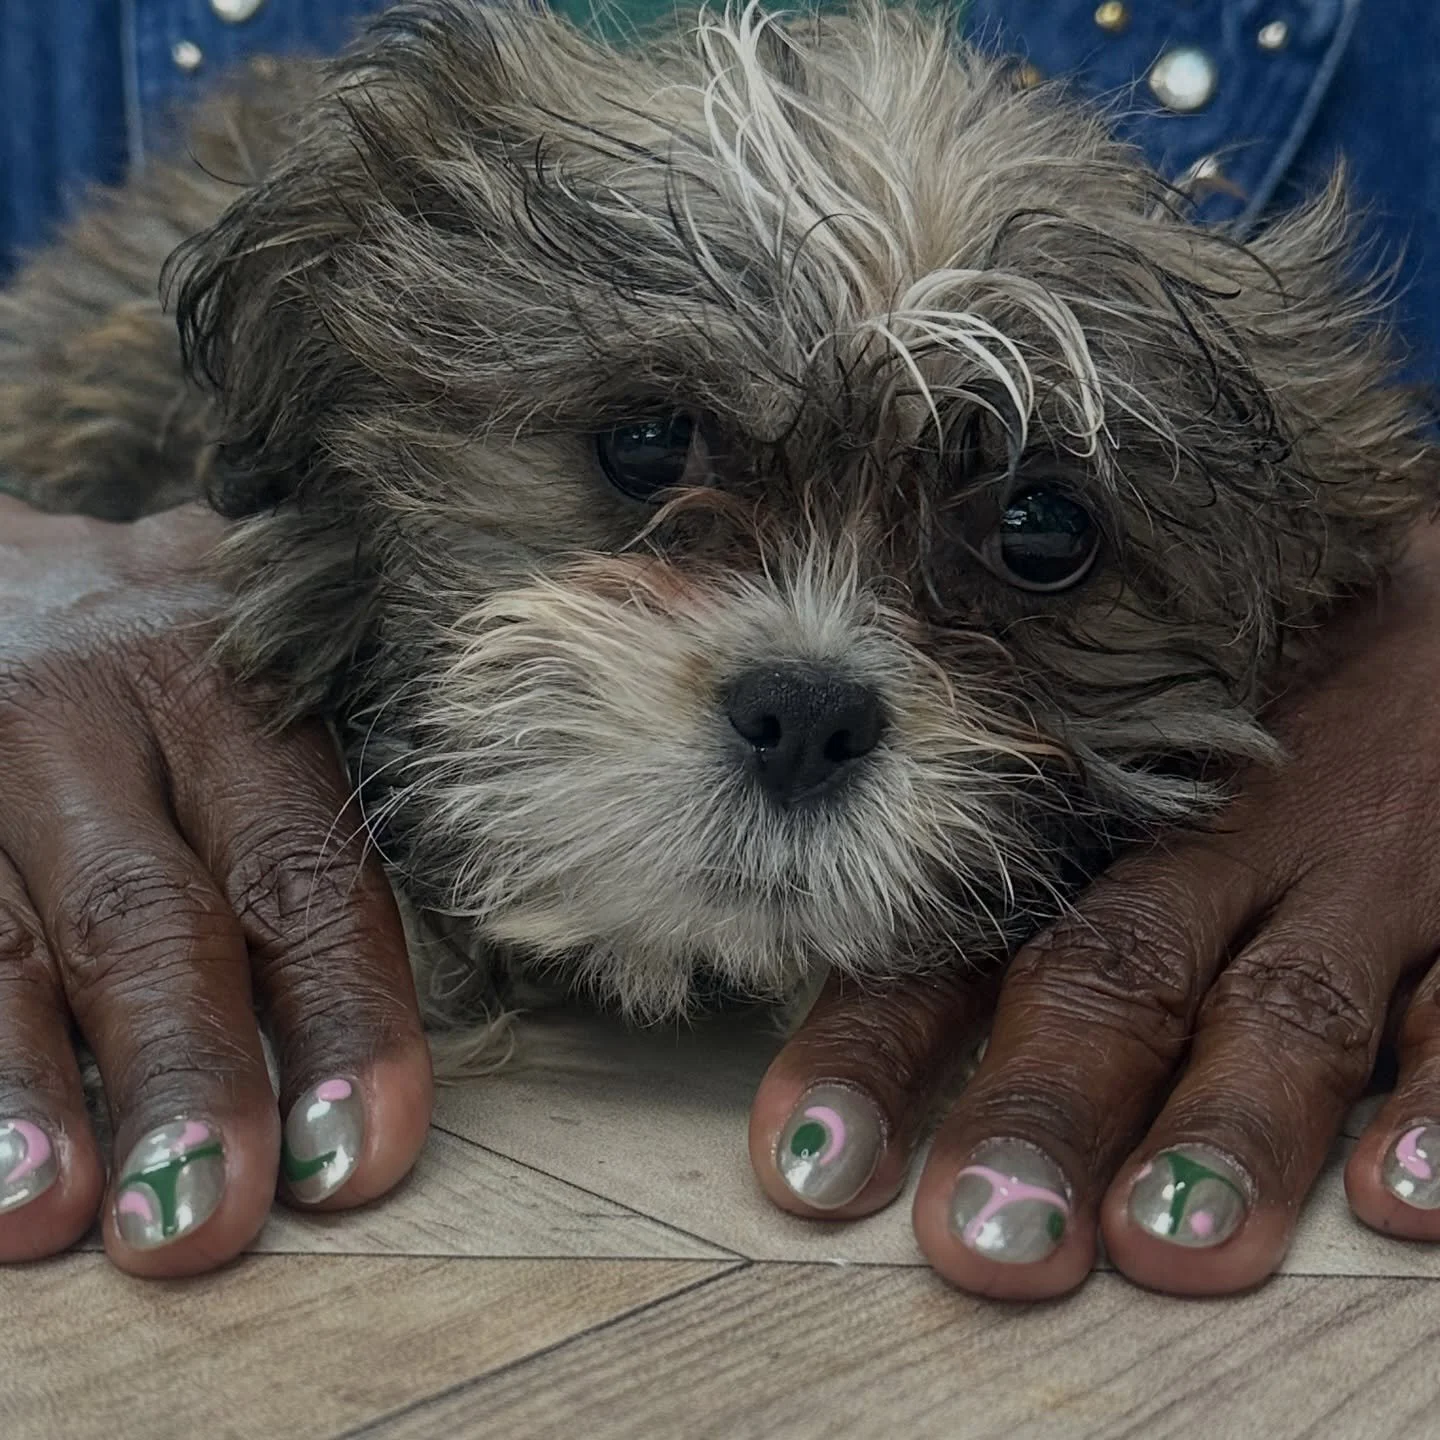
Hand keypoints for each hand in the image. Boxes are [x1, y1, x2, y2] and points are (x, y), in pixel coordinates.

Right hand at [0, 497, 430, 1275]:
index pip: (304, 864)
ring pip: (2, 937)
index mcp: (233, 684)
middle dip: (186, 1070)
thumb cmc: (164, 663)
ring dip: (30, 1086)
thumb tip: (390, 1033)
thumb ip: (313, 810)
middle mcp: (94, 707)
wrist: (2, 577)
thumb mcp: (256, 681)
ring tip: (54, 1216)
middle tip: (210, 1221)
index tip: (360, 1156)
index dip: (340, 1016)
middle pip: (148, 910)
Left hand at [749, 517, 1439, 1298]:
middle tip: (982, 1236)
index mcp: (1093, 828)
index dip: (875, 1051)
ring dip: (1224, 1128)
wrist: (1435, 608)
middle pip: (1109, 977)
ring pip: (1282, 1003)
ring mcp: (1355, 871)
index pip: (958, 941)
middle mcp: (1211, 847)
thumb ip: (1011, 872)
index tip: (810, 1164)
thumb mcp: (1122, 759)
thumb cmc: (1252, 694)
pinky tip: (1400, 1195)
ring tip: (1169, 1241)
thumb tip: (860, 1008)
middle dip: (1041, 1109)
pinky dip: (1438, 1103)